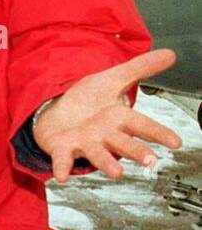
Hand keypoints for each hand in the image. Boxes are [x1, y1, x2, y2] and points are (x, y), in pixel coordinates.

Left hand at [32, 49, 181, 181]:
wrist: (54, 110)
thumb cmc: (87, 101)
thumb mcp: (113, 79)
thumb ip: (140, 68)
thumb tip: (170, 54)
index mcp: (118, 118)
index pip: (142, 125)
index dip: (159, 133)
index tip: (176, 142)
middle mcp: (104, 135)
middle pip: (123, 143)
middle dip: (136, 151)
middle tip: (150, 160)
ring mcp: (84, 143)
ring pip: (98, 154)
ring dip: (106, 163)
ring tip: (117, 172)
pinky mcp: (62, 148)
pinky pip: (62, 159)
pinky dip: (63, 167)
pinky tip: (62, 175)